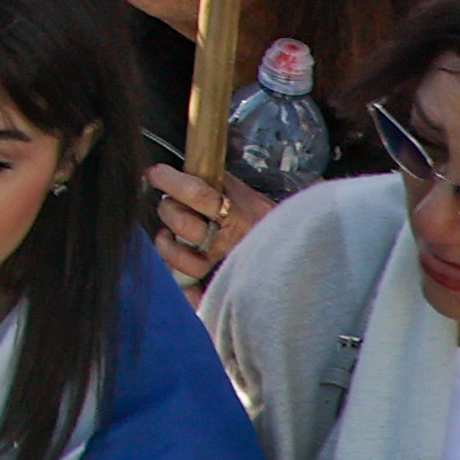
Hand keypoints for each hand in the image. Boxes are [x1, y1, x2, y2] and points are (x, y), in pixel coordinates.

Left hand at [145, 158, 274, 292]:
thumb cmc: (268, 223)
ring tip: (166, 236)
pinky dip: (184, 292)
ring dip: (167, 246)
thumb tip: (193, 163)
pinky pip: (198, 296)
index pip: (199, 195)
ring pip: (184, 261)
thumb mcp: (250, 197)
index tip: (154, 172)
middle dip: (168, 209)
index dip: (172, 182)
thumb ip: (224, 184)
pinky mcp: (223, 290)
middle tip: (167, 204)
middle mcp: (230, 244)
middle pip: (185, 225)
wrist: (304, 256)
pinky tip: (175, 280)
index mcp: (240, 215)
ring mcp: (225, 269)